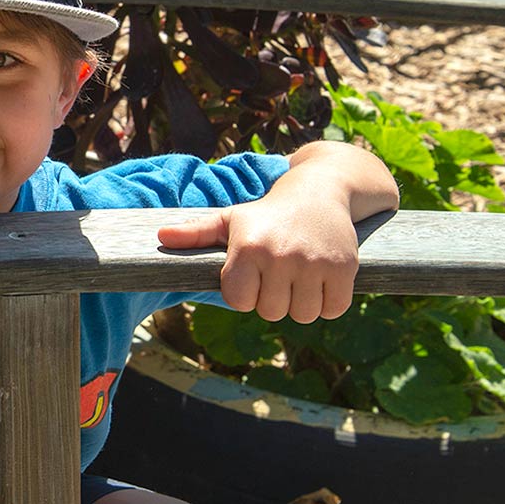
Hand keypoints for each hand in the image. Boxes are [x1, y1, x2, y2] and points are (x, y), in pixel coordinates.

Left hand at [157, 194, 358, 323]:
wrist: (321, 189)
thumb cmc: (268, 212)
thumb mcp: (231, 218)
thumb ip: (195, 233)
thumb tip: (160, 236)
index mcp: (248, 247)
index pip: (240, 302)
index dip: (246, 293)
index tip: (252, 275)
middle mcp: (280, 255)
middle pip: (272, 312)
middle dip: (274, 298)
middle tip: (279, 272)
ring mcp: (314, 263)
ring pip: (303, 315)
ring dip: (302, 303)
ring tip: (300, 275)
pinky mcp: (344, 268)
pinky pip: (333, 309)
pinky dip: (329, 303)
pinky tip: (321, 280)